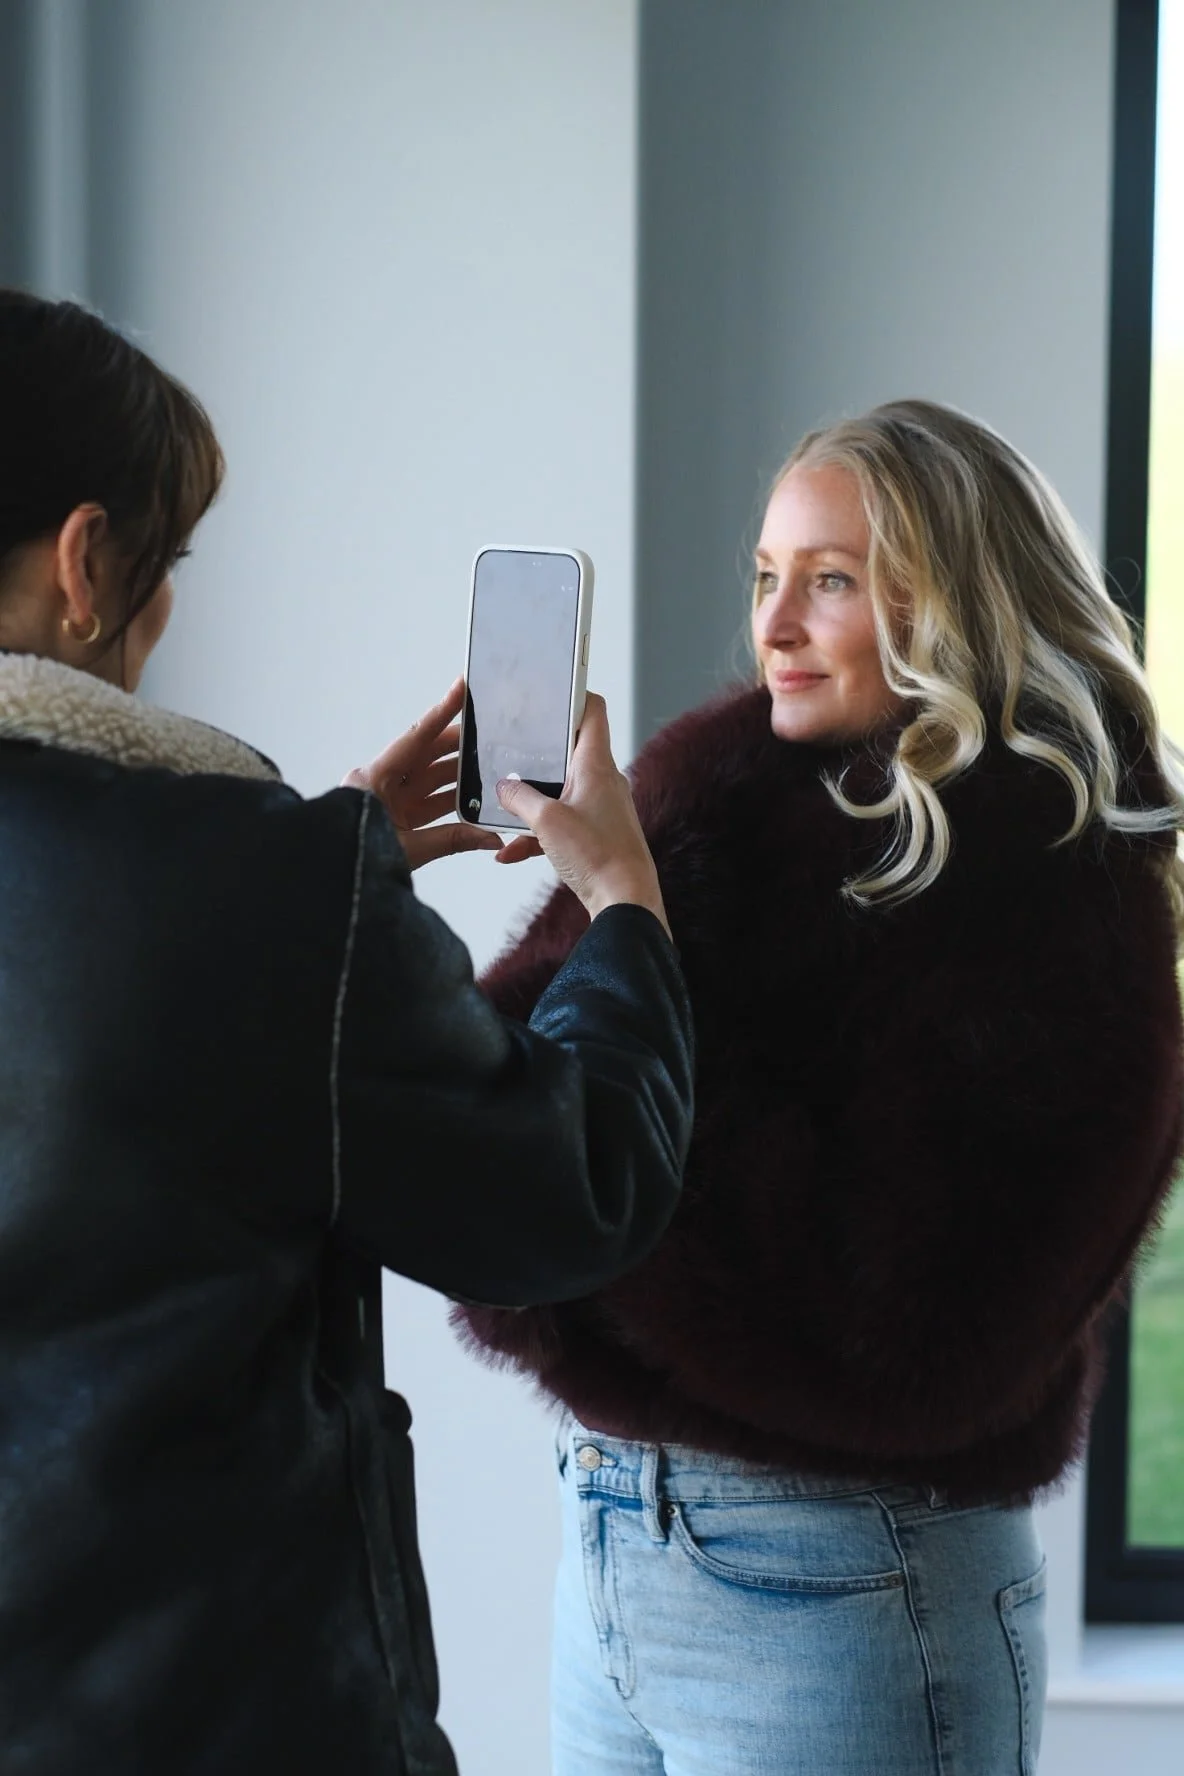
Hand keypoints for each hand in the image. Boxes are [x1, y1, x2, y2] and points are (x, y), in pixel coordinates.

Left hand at [342, 678, 501, 869]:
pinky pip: (427, 802)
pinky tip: (474, 800)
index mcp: (374, 780)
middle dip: (459, 744)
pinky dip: (451, 801)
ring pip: (430, 778)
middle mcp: (380, 784)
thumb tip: (489, 838)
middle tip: (490, 732)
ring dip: (459, 775)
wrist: (327, 880)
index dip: (441, 713)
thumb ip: (451, 841)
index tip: (461, 688)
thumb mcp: (406, 850)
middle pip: (426, 755)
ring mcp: (387, 800)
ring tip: (490, 766)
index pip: (415, 738)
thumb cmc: (353, 859)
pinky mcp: (393, 817)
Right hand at [492, 694, 669, 935]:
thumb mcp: (546, 822)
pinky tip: (511, 853)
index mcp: (597, 765)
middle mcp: (603, 782)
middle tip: (511, 750)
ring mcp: (601, 810)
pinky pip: (561, 827)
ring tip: (504, 812)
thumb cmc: (598, 857)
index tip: (549, 691)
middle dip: (537, 756)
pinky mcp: (597, 836)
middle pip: (570, 753)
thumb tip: (504, 786)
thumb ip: (520, 798)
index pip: (592, 712)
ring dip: (532, 803)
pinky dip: (538, 836)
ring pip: (560, 793)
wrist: (625, 902)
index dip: (572, 696)